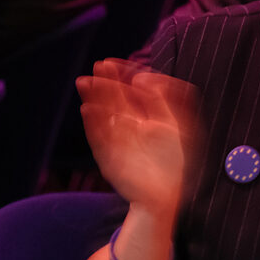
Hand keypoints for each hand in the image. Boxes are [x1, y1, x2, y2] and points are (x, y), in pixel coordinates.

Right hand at [78, 60, 199, 219]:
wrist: (164, 197)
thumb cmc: (172, 163)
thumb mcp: (174, 125)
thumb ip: (163, 100)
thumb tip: (144, 77)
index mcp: (141, 118)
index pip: (127, 91)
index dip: (121, 76)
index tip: (113, 62)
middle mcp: (126, 126)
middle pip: (113, 99)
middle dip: (105, 83)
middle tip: (99, 66)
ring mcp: (115, 140)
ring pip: (102, 114)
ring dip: (93, 98)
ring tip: (85, 82)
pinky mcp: (107, 156)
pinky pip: (98, 137)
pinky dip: (92, 123)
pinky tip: (88, 109)